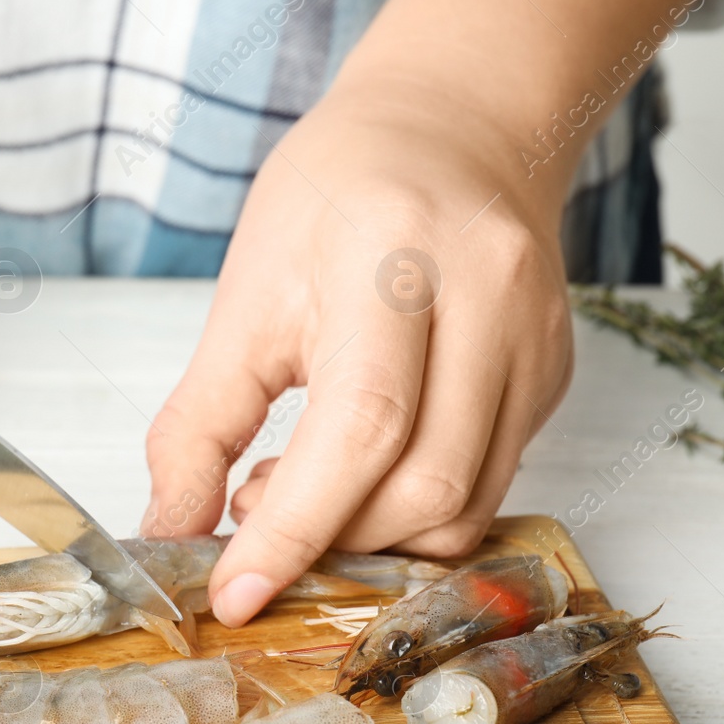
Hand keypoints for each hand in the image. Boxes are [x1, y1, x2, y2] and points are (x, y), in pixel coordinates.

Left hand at [142, 82, 573, 625]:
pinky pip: (491, 480)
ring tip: (309, 483)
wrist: (452, 128)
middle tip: (259, 509)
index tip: (235, 595)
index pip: (360, 428)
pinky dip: (418, 506)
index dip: (294, 530)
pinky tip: (366, 463)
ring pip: (469, 502)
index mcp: (393, 258)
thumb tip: (170, 533)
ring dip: (377, 533)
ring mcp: (534, 340)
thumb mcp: (245, 292)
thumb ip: (199, 423)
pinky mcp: (552, 373)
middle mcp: (486, 298)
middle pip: (428, 483)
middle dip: (333, 536)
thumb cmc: (337, 196)